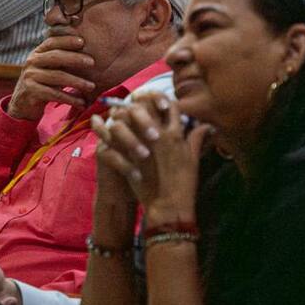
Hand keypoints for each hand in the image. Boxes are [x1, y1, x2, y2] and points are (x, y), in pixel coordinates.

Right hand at [5, 32, 96, 119]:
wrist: (23, 103)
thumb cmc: (42, 83)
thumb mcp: (49, 68)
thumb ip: (61, 59)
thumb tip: (88, 51)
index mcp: (37, 53)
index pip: (52, 42)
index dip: (66, 40)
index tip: (82, 41)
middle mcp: (32, 62)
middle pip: (55, 57)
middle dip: (75, 58)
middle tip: (92, 62)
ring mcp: (30, 76)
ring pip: (57, 76)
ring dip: (77, 82)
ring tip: (92, 86)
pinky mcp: (31, 91)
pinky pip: (54, 94)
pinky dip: (70, 99)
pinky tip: (81, 102)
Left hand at [91, 93, 213, 222]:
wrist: (169, 206)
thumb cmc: (183, 184)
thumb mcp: (193, 159)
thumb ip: (196, 139)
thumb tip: (205, 125)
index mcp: (176, 135)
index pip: (169, 105)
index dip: (160, 98)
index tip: (152, 98)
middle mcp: (158, 135)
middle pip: (146, 106)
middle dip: (138, 100)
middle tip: (132, 100)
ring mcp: (141, 144)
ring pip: (125, 116)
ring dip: (119, 112)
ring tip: (116, 112)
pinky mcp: (127, 155)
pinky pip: (111, 135)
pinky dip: (103, 128)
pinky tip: (99, 124)